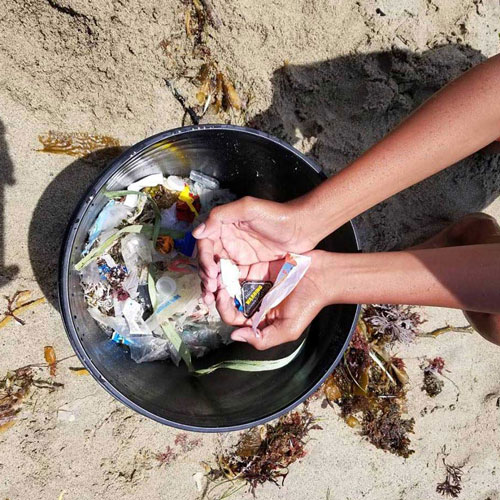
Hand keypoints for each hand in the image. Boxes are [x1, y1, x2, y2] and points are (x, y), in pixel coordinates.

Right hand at [193, 196, 317, 303]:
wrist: (303, 228)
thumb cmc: (277, 215)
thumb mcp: (248, 208)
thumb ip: (221, 216)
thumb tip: (197, 233)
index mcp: (224, 227)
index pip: (205, 244)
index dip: (204, 258)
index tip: (210, 271)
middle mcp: (228, 241)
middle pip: (209, 261)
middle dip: (206, 275)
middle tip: (210, 289)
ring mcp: (238, 256)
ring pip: (218, 272)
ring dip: (212, 285)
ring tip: (211, 298)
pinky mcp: (249, 267)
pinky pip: (233, 279)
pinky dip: (226, 289)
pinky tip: (224, 298)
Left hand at [216, 250, 330, 349]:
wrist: (322, 277)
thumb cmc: (308, 304)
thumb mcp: (288, 330)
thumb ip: (262, 338)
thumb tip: (235, 336)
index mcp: (258, 319)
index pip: (233, 318)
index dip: (224, 308)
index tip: (222, 296)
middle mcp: (254, 303)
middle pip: (228, 300)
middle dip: (218, 294)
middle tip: (213, 282)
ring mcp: (255, 285)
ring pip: (230, 284)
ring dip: (221, 280)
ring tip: (216, 271)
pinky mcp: (258, 268)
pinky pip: (240, 268)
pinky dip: (230, 267)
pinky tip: (225, 263)